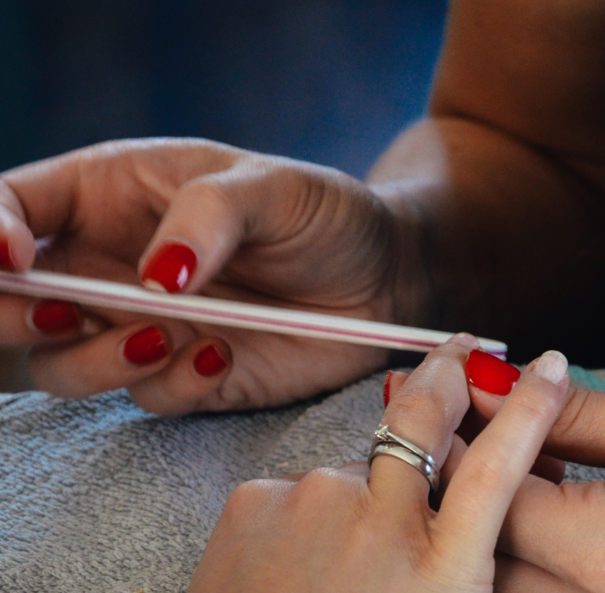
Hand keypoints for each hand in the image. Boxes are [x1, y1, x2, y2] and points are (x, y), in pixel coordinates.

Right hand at [0, 138, 427, 413]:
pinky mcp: (184, 375)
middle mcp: (113, 265)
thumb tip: (152, 276)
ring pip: (63, 364)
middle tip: (68, 310)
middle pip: (11, 301)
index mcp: (114, 195)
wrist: (379, 279)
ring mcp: (143, 325)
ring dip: (96, 360)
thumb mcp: (273, 186)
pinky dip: (169, 385)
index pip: (11, 207)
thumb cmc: (323, 214)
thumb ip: (208, 214)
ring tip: (164, 334)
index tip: (13, 255)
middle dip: (13, 315)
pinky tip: (221, 356)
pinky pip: (145, 398)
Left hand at [188, 334, 570, 591]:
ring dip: (355, 498)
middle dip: (446, 372)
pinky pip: (297, 490)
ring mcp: (313, 503)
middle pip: (423, 418)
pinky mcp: (256, 497)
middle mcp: (380, 526)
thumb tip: (462, 508)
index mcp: (439, 574)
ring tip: (329, 565)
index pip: (499, 469)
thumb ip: (454, 563)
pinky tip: (288, 565)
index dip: (529, 409)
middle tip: (457, 348)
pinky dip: (303, 517)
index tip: (550, 367)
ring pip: (353, 471)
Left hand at [473, 383, 604, 590]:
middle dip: (465, 488)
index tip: (451, 400)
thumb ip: (575, 413)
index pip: (495, 502)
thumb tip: (498, 385)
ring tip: (503, 451)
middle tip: (465, 424)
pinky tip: (547, 491)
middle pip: (490, 552)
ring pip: (511, 578)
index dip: (461, 447)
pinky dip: (530, 542)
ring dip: (490, 518)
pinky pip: (551, 586)